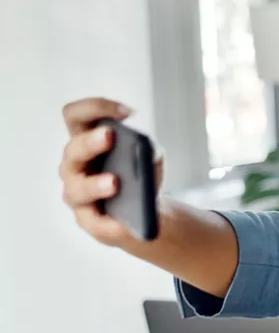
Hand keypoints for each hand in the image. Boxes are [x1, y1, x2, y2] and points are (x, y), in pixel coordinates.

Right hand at [59, 97, 162, 247]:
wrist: (145, 208)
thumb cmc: (140, 171)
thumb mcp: (150, 156)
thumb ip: (148, 149)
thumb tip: (147, 152)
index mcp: (85, 140)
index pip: (76, 115)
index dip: (94, 107)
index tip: (126, 112)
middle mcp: (74, 164)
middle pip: (74, 149)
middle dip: (91, 142)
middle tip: (111, 135)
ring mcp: (76, 193)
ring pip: (78, 188)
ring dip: (95, 184)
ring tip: (115, 183)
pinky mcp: (87, 220)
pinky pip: (95, 223)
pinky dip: (111, 223)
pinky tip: (124, 224)